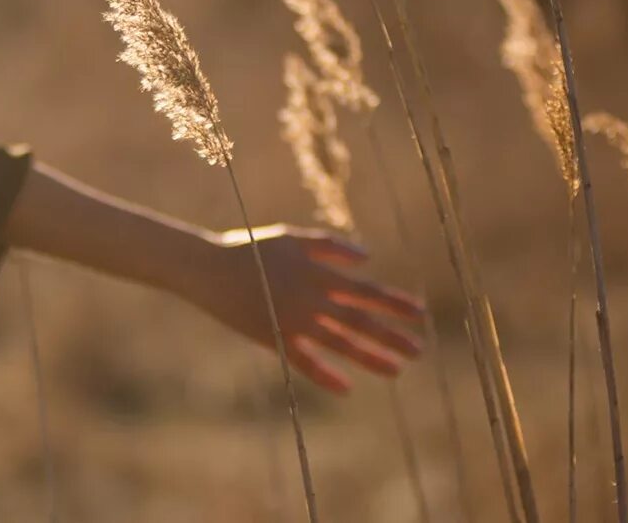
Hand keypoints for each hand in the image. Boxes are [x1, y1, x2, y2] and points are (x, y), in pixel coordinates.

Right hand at [190, 224, 425, 393]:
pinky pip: (304, 362)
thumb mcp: (292, 238)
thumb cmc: (252, 248)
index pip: (364, 291)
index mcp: (317, 272)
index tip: (419, 313)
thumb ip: (330, 246)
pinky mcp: (274, 339)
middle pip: (358, 321)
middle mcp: (310, 299)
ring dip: (369, 357)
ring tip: (397, 370)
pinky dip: (325, 375)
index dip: (393, 303)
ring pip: (338, 344)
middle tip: (419, 350)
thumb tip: (367, 258)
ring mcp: (293, 321)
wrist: (208, 269)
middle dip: (391, 335)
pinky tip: (346, 388)